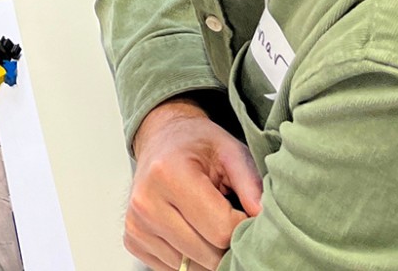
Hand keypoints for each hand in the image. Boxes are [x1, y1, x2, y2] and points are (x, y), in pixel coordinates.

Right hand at [125, 98, 262, 269]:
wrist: (161, 139)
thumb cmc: (196, 145)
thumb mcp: (230, 150)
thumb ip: (252, 184)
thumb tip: (264, 220)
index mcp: (168, 174)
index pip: (221, 231)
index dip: (242, 226)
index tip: (243, 212)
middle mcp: (146, 201)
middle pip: (208, 254)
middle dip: (227, 243)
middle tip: (229, 219)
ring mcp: (136, 223)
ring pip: (191, 267)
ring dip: (209, 253)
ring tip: (208, 223)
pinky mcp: (133, 238)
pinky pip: (173, 268)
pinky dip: (189, 258)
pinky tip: (191, 231)